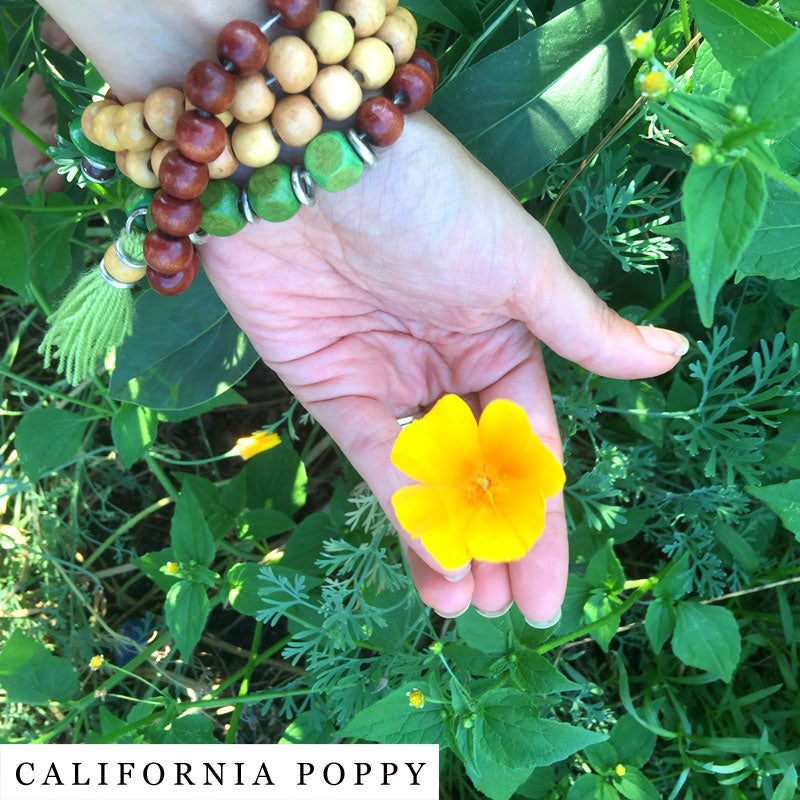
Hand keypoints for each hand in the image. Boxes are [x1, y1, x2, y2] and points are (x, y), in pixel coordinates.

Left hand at [200, 114, 688, 623]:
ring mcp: (387, 381)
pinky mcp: (328, 389)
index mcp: (501, 336)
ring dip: (444, 542)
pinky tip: (427, 562)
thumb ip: (581, 329)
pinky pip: (373, 461)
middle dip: (491, 542)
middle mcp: (446, 365)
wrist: (306, 161)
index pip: (531, 445)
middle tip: (503, 612)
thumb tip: (669, 356)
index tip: (546, 588)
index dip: (540, 518)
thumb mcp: (520, 263)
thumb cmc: (428, 201)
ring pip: (424, 480)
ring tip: (463, 607)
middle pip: (477, 474)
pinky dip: (400, 511)